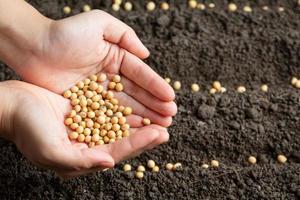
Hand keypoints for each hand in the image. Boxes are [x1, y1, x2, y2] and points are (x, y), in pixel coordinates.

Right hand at [0, 81, 169, 177]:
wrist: (12, 104)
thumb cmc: (27, 129)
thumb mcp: (50, 150)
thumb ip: (80, 161)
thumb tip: (109, 163)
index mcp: (83, 159)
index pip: (117, 152)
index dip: (139, 144)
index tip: (160, 134)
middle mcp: (89, 145)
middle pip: (123, 140)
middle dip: (146, 133)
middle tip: (167, 124)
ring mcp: (89, 127)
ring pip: (120, 125)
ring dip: (140, 120)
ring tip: (160, 113)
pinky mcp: (87, 111)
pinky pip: (111, 110)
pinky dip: (126, 107)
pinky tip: (139, 102)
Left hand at [15, 10, 176, 126]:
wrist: (33, 48)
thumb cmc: (65, 33)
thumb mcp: (99, 23)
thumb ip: (125, 35)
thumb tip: (146, 55)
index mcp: (116, 57)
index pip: (140, 75)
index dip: (156, 87)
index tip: (170, 99)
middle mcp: (111, 75)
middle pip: (137, 93)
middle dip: (154, 105)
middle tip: (170, 117)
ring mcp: (99, 91)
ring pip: (125, 106)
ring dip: (144, 116)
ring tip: (161, 126)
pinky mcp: (87, 104)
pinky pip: (107, 115)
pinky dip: (122, 123)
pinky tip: (137, 130)